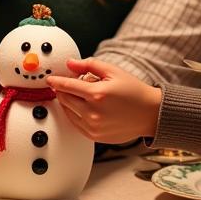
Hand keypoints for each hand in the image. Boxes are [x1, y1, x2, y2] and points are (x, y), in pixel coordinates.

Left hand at [46, 58, 161, 144]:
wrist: (150, 114)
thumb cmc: (134, 91)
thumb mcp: (113, 71)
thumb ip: (89, 65)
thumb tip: (70, 63)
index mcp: (97, 94)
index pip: (67, 86)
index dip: (56, 81)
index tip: (50, 79)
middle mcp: (93, 113)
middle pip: (65, 99)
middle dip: (64, 90)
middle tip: (74, 84)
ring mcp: (93, 127)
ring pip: (68, 112)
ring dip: (69, 102)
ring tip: (85, 95)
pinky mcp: (95, 136)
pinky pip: (75, 124)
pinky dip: (75, 114)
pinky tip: (85, 107)